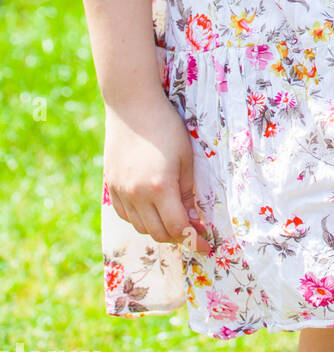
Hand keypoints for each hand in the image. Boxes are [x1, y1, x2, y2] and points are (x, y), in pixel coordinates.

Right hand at [104, 95, 209, 256]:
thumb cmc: (166, 127)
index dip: (193, 240)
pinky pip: (125, 215)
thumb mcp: (186, 157)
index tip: (205, 245)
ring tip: (174, 220)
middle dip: (178, 237)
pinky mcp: (111, 186)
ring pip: (140, 227)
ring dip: (159, 229)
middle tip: (193, 232)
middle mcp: (136, 195)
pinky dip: (140, 219)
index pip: (177, 227)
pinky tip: (152, 210)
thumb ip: (188, 191)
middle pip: (158, 233)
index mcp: (159, 188)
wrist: (132, 106)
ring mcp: (120, 191)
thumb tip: (193, 218)